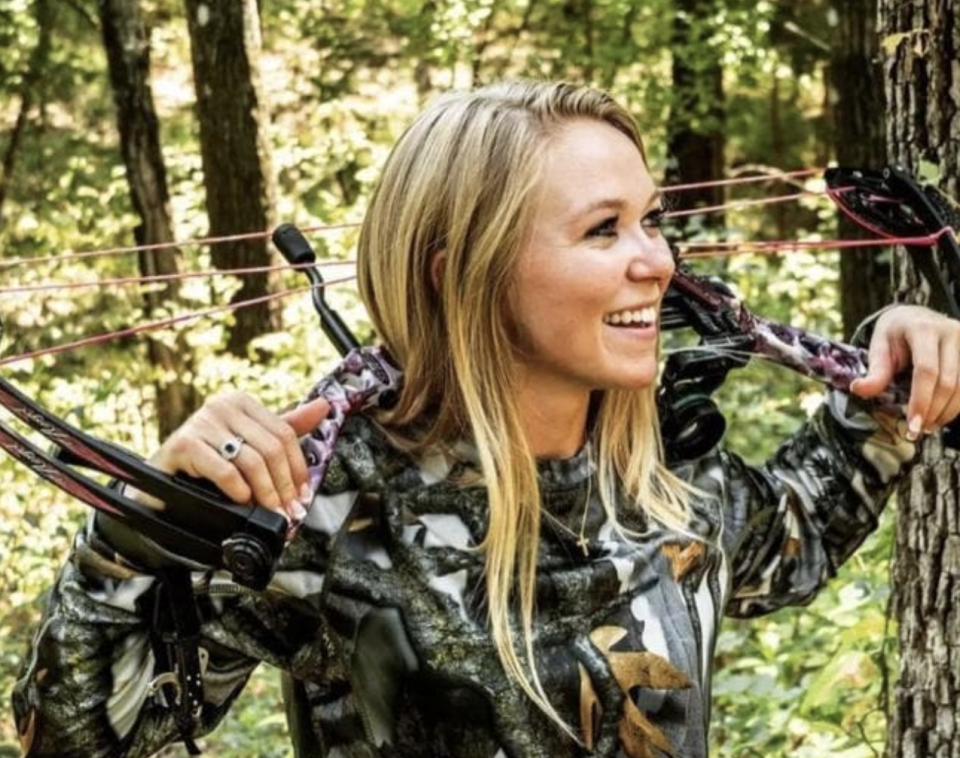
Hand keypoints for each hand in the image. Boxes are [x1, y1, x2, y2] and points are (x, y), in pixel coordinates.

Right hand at [143, 394, 329, 519]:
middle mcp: (221, 406)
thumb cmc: (209, 461)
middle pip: (271, 448)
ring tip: (271, 512)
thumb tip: (324, 406)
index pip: (284, 433)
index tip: (303, 494)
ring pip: (251, 460)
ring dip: (266, 493)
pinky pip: (224, 470)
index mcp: (241, 402)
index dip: (298, 467)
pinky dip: (238, 490)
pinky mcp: (183, 444)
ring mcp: (201, 423)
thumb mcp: (248, 442)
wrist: (160, 480)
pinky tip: (243, 502)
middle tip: (290, 510)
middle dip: (284, 485)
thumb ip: (285, 427)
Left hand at [850, 305, 959, 438]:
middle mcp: (950, 332)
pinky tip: (940, 415)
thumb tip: (858, 390)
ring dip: (947, 412)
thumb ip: (875, 371)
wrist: (915, 316)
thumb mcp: (879, 347)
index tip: (913, 424)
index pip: (926, 370)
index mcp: (922, 328)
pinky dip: (955, 405)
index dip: (921, 400)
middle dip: (933, 411)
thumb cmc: (895, 334)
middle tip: (917, 430)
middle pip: (948, 382)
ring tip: (928, 425)